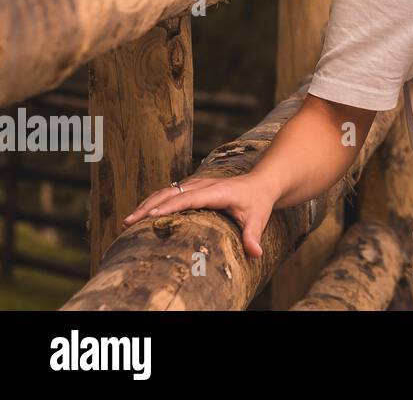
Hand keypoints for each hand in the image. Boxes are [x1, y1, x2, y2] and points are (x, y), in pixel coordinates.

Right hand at [122, 174, 276, 257]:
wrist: (260, 183)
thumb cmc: (258, 202)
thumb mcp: (258, 219)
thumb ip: (253, 235)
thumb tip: (255, 253)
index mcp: (217, 192)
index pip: (189, 198)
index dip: (170, 206)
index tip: (150, 216)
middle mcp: (204, 185)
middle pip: (171, 193)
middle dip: (149, 207)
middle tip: (128, 223)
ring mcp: (196, 184)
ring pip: (167, 191)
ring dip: (147, 204)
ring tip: (128, 221)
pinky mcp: (192, 187)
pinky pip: (169, 193)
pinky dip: (153, 202)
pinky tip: (141, 215)